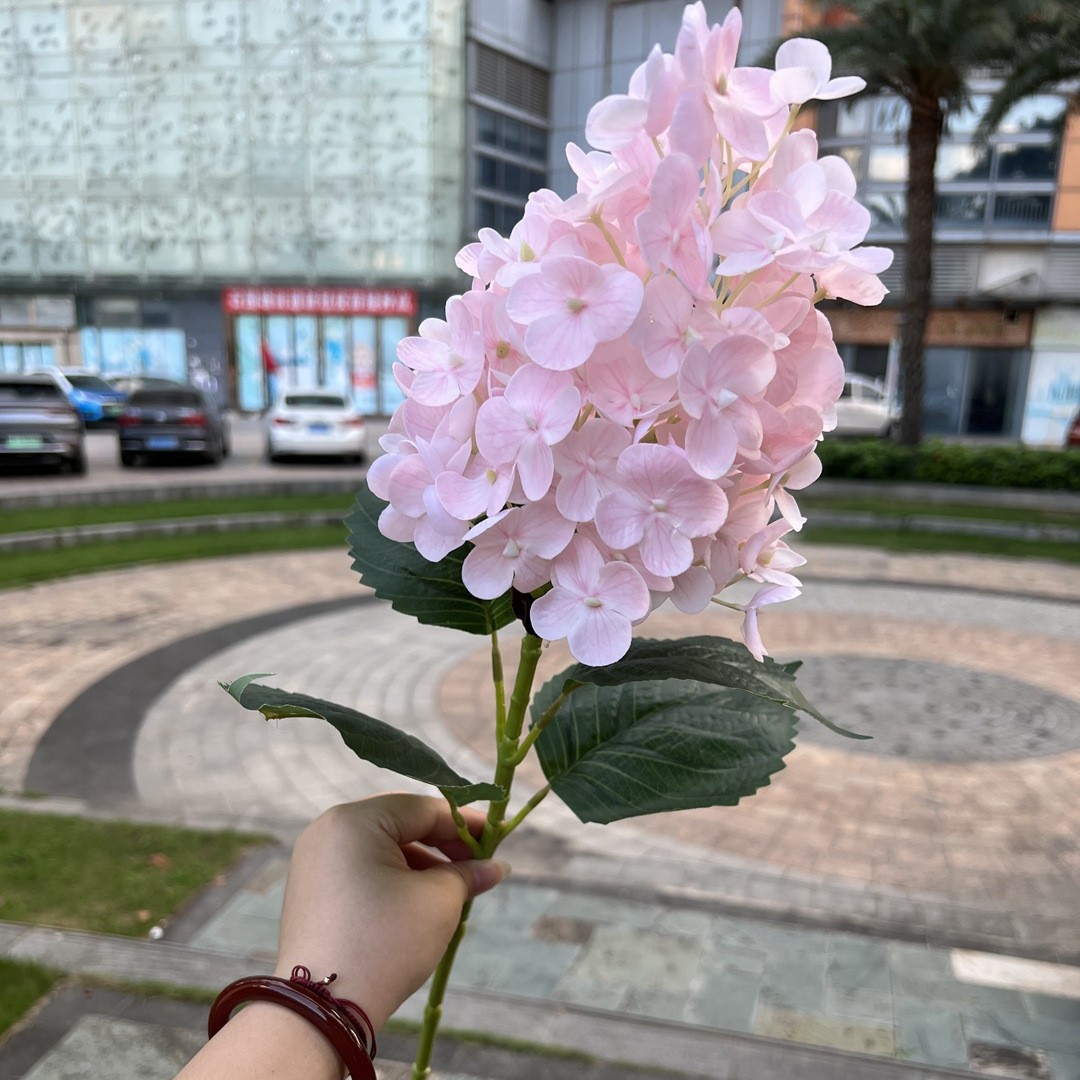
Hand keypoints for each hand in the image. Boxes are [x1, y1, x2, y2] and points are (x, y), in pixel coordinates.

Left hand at [273, 792, 507, 1032]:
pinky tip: (419, 902)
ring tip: (454, 890)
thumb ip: (467, 874)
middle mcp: (328, 830)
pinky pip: (361, 869)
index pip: (422, 808)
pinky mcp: (310, 891)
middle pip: (399, 824)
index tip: (496, 840)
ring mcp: (314, 861)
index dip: (465, 824)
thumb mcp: (438, 902)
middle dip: (442, 845)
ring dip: (421, 864)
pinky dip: (393, 879)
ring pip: (380, 848)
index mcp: (354, 820)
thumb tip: (495, 867)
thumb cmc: (385, 942)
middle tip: (477, 866)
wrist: (323, 1009)